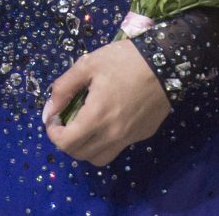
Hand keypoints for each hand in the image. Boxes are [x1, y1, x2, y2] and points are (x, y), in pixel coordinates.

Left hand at [41, 39, 171, 165]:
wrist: (168, 62)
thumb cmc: (125, 60)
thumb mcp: (89, 64)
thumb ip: (64, 87)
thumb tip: (50, 108)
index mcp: (97, 117)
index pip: (66, 143)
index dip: (53, 134)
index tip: (54, 119)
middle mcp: (113, 134)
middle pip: (80, 155)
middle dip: (66, 142)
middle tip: (66, 123)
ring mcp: (129, 138)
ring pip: (99, 158)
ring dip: (86, 148)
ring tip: (86, 127)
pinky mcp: (142, 135)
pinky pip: (118, 147)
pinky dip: (106, 142)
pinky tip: (109, 120)